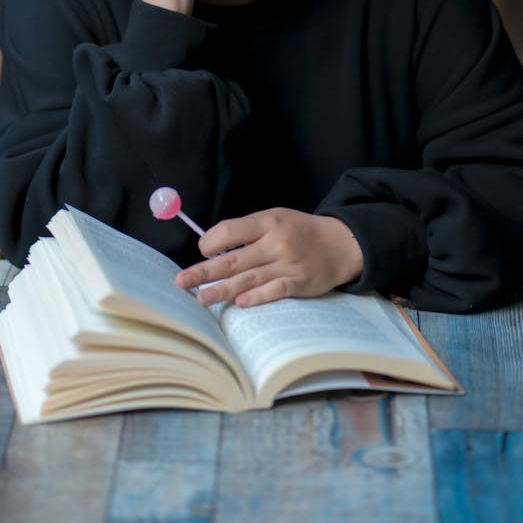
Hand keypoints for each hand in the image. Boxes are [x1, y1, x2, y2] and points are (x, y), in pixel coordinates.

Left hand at [175, 208, 362, 307]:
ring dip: (223, 289)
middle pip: (234, 259)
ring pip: (249, 278)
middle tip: (182, 282)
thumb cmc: (299, 231)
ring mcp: (289, 263)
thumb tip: (212, 251)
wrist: (340, 244)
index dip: (210, 242)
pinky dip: (259, 297)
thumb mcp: (275, 219)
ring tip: (201, 298)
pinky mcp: (300, 282)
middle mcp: (276, 242)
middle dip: (204, 272)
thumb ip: (248, 232)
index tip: (202, 252)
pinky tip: (241, 303)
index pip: (230, 230)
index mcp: (267, 221)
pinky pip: (276, 290)